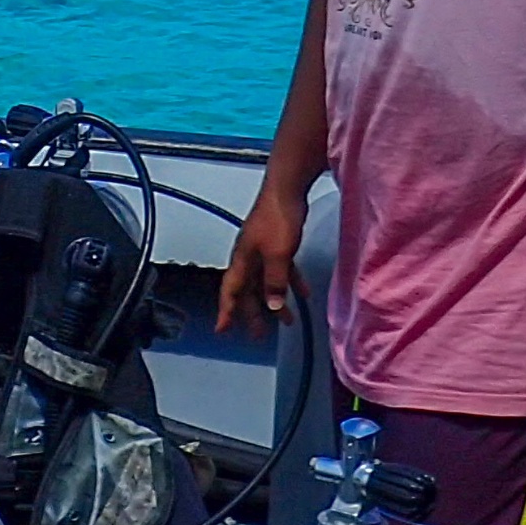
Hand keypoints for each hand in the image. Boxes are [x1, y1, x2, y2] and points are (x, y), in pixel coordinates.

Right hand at [218, 182, 306, 334]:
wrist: (288, 189)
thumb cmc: (278, 218)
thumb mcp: (278, 254)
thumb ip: (275, 281)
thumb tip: (271, 306)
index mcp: (242, 260)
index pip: (230, 291)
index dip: (226, 311)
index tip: (222, 329)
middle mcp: (249, 257)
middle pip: (248, 291)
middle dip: (253, 314)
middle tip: (258, 335)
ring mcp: (263, 250)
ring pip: (266, 283)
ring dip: (274, 302)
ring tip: (286, 320)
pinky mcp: (278, 244)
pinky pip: (282, 270)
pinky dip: (290, 283)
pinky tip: (303, 293)